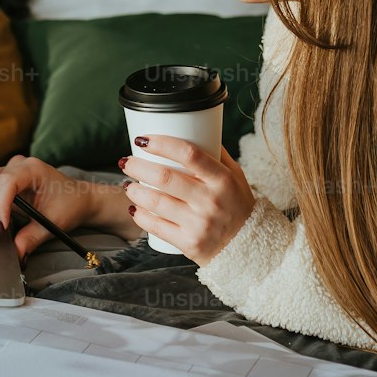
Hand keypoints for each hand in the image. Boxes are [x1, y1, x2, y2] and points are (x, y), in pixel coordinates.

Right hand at [0, 157, 94, 261]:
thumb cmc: (69, 205)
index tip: (1, 228)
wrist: (78, 197)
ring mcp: (7, 171)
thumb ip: (32, 236)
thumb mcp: (54, 223)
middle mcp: (16, 166)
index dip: (0, 205)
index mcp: (32, 169)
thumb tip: (15, 253)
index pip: (7, 182)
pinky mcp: (1, 181)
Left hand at [121, 137, 255, 264]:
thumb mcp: (235, 176)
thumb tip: (193, 129)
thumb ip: (215, 154)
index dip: (162, 143)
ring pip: (156, 203)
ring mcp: (199, 224)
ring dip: (135, 191)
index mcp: (222, 179)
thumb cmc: (238, 205)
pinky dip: (140, 216)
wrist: (250, 247)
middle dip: (138, 166)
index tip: (143, 139)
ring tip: (128, 184)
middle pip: (165, 178)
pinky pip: (156, 227)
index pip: (189, 154)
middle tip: (127, 161)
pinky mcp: (189, 244)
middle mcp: (210, 200)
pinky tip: (134, 208)